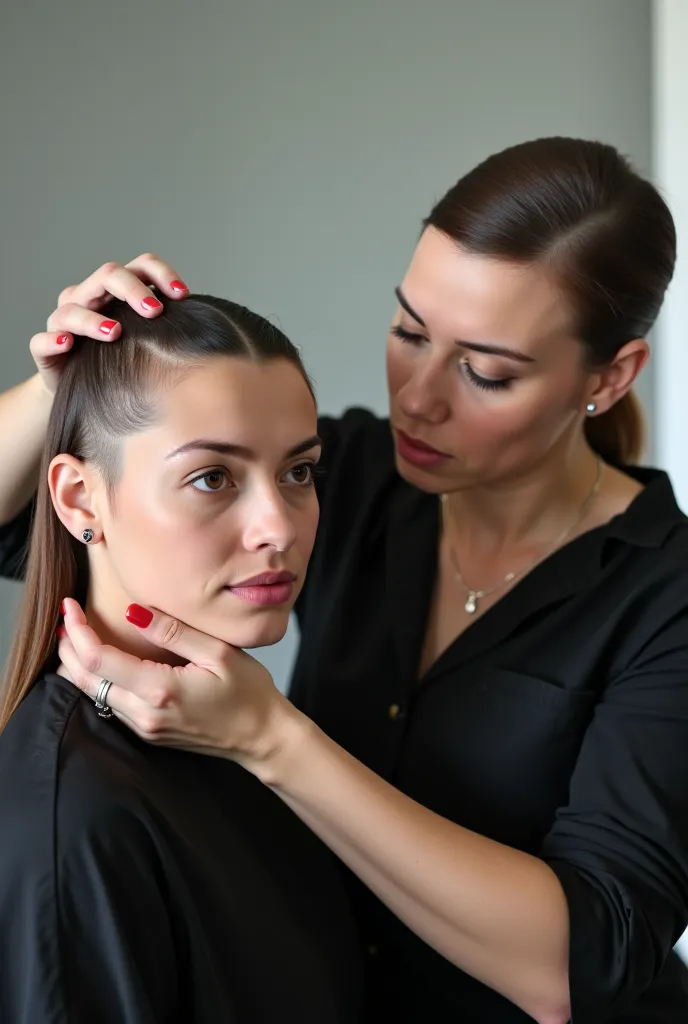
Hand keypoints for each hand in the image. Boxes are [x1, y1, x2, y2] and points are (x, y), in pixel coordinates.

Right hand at [30, 254, 188, 393]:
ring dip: (94, 318)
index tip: (183, 294)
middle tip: (155, 312)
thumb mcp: (149, 342)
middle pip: (108, 275)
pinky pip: (43, 340)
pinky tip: (68, 344)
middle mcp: (89, 297)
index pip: (140, 266)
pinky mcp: (46, 347)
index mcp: (118, 291)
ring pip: (73, 307)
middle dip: (133, 290)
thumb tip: (211, 329)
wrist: (82, 390)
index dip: (161, 274)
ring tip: (116, 332)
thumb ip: (170, 329)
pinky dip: (54, 339)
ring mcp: (64, 321)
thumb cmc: (123, 361)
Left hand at [57, 599, 301, 776]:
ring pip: (92, 694)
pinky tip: (102, 660)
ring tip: (76, 634)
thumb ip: (173, 632)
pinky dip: (96, 680)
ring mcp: (144, 727)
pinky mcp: (149, 732)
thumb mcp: (218, 652)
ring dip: (78, 664)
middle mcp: (144, 714)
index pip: (98, 659)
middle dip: (67, 646)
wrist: (262, 738)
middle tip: (65, 617)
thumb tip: (132, 611)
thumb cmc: (249, 693)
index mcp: (160, 690)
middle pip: (84, 679)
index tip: (70, 606)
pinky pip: (109, 704)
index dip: (77, 630)